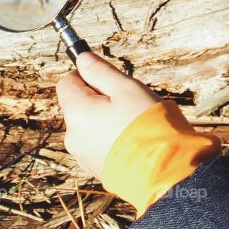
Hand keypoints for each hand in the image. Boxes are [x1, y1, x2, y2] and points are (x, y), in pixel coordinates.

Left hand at [55, 50, 161, 180]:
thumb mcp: (127, 88)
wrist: (160, 169)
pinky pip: (96, 145)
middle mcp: (72, 134)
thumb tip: (83, 59)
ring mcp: (82, 154)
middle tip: (127, 103)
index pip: (67, 82)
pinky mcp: (94, 168)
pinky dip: (109, 139)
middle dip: (98, 100)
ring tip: (132, 125)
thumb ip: (101, 72)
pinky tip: (130, 141)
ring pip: (88, 126)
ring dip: (104, 120)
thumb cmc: (146, 124)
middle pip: (77, 105)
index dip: (87, 76)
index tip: (109, 81)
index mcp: (76, 111)